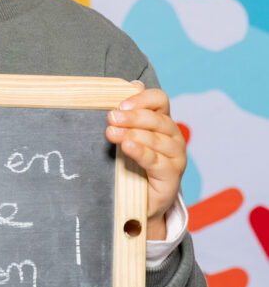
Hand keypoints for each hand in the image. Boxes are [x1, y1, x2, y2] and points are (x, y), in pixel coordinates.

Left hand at [105, 80, 185, 240]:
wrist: (140, 203)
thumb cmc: (133, 166)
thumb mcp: (128, 136)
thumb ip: (130, 113)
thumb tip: (134, 84)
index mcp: (163, 122)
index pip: (160, 100)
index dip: (142, 99)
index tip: (120, 104)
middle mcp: (173, 137)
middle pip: (157, 119)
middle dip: (133, 116)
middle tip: (111, 117)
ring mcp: (176, 157)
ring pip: (157, 139)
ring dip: (133, 133)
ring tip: (112, 133)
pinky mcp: (172, 176)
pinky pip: (157, 161)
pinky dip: (141, 152)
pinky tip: (127, 146)